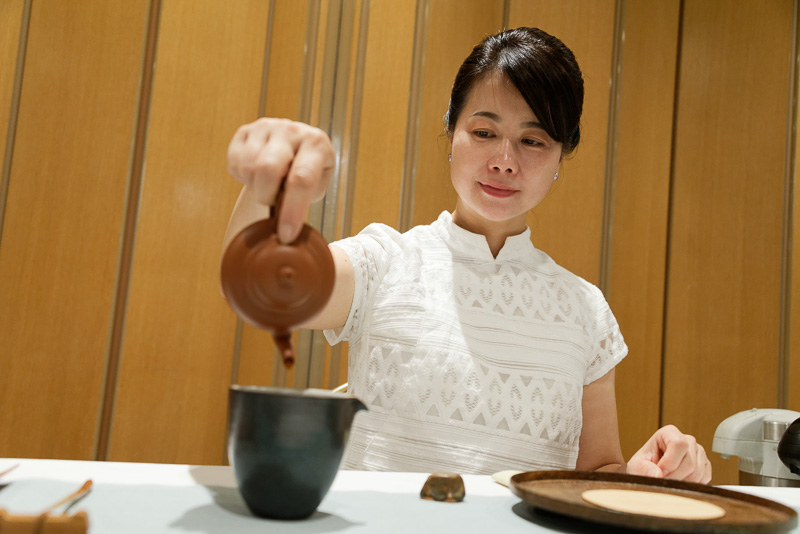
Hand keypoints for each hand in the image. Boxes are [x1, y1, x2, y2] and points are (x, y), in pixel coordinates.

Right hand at [227, 118, 334, 242]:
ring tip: (269, 184)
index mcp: (316, 144)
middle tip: (274, 200)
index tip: (286, 235)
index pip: (301, 180)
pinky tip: (257, 174)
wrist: (295, 147)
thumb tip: (284, 230)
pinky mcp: (246, 130)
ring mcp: (267, 127)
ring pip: (248, 168)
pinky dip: (243, 177)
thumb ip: (303, 202)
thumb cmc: (308, 172)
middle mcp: (292, 130)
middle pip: (267, 169)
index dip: (292, 211)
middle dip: (267, 196)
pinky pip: (234, 162)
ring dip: (256, 187)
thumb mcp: (316, 187)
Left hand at [626, 425, 711, 483]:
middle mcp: (687, 440)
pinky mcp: (705, 465)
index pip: (678, 444)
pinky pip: (704, 479)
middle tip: (663, 480)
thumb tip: (657, 475)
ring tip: (669, 481)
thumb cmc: (643, 466)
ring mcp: (698, 452)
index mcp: (669, 433)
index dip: (669, 462)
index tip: (660, 472)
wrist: (650, 473)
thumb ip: (644, 469)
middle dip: (674, 476)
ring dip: (682, 483)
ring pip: (697, 472)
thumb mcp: (636, 466)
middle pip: (689, 462)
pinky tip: (680, 482)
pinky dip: (691, 485)